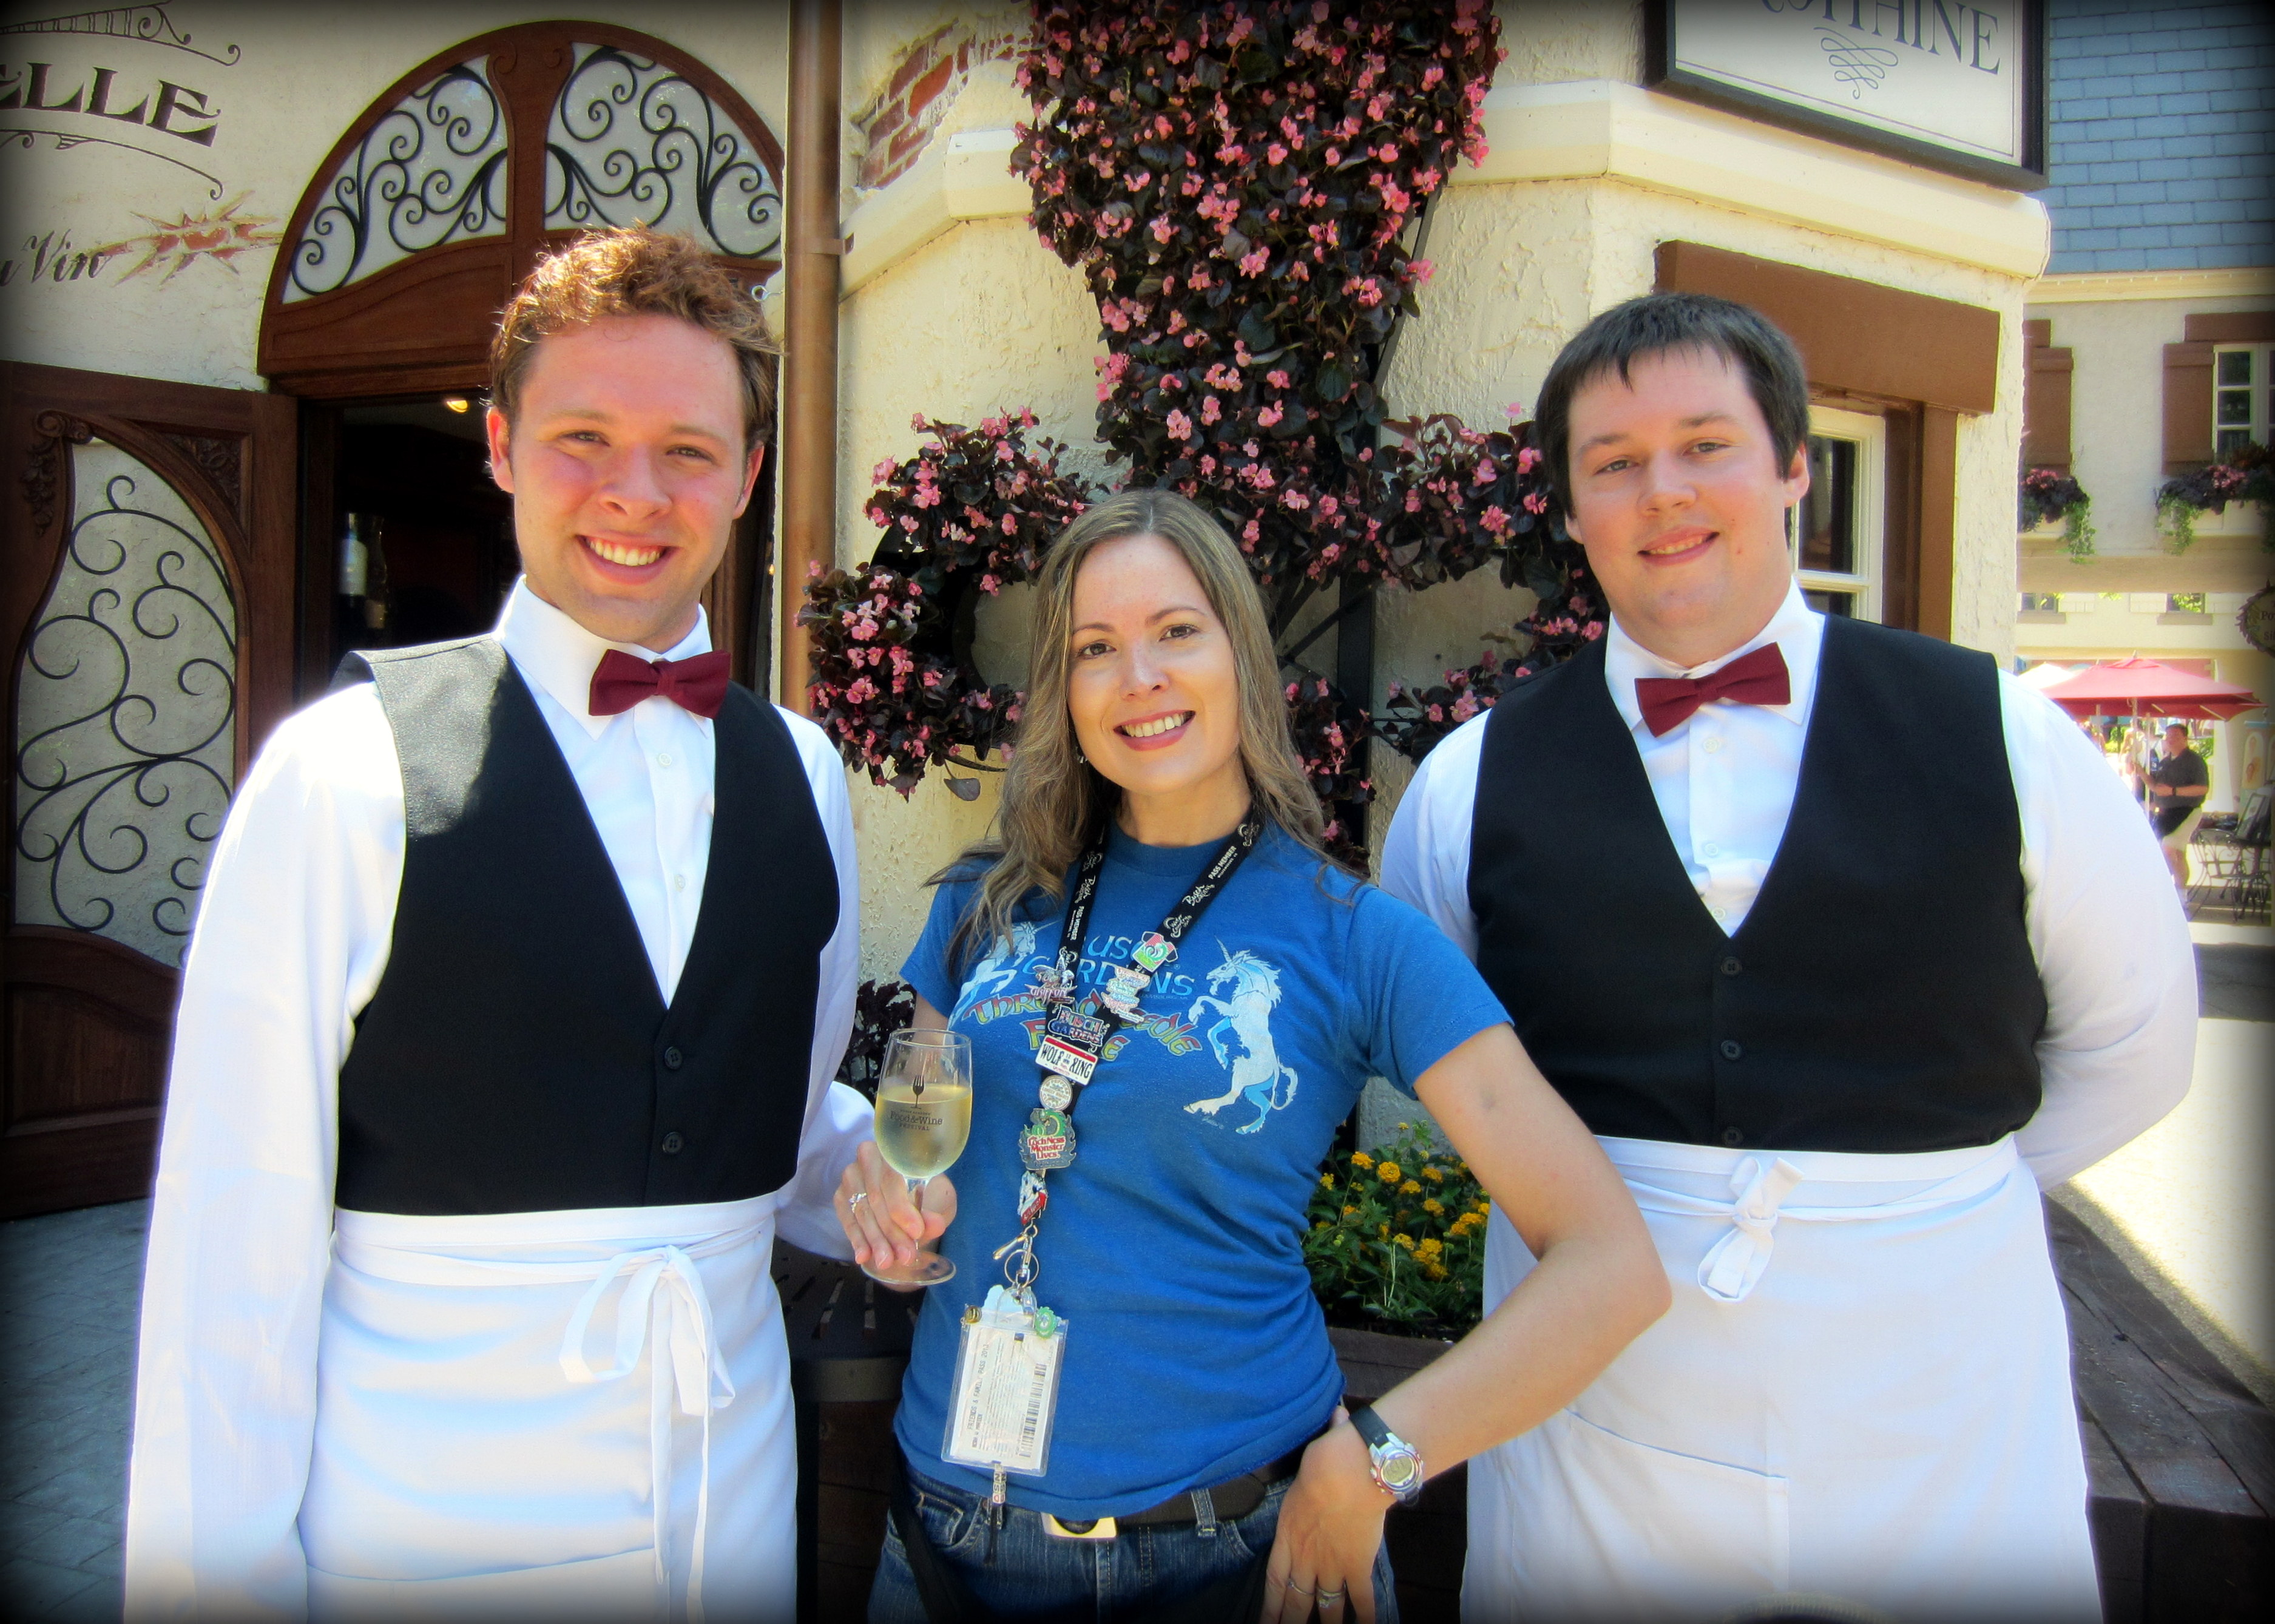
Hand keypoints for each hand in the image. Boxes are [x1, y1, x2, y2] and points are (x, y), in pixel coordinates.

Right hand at [835, 1142, 955, 1287]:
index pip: (892, 1179)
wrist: (915, 1195)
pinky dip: (857, 1239)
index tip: (917, 1233)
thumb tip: (935, 1225)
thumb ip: (935, 1211)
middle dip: (891, 1232)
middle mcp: (868, 1156)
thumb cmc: (930, 1192)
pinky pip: (848, 1219)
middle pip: (876, 1198)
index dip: (903, 1208)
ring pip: (862, 1211)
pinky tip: (864, 1256)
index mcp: (895, 1148)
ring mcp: (852, 1175)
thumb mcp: (940, 1200)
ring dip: (875, 1240)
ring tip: (887, 1262)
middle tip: (906, 1255)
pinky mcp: (842, 1195)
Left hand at [1262, 1408, 1387, 1622]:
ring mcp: (1331, 1565)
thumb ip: (1324, 1443)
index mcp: (1288, 1535)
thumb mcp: (1314, 1455)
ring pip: (1325, 1608)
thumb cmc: (1326, 1458)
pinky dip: (1365, 1618)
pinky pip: (1361, 1601)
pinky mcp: (1357, 1566)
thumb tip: (1338, 1413)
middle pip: (1296, 1601)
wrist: (1344, 1472)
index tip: (1266, 1622)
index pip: (1275, 1580)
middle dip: (1290, 1622)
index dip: (1270, 1605)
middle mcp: (1306, 1557)